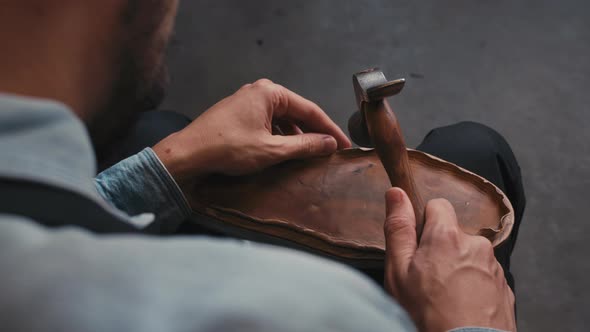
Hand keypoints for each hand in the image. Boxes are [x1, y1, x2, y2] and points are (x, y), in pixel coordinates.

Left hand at [153, 79, 350, 181]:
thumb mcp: (272, 150)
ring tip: (310, 156)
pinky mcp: (238, 114)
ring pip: (282, 120)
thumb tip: (330, 143)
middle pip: (296, 113)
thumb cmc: (228, 149)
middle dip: (313, 133)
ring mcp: (247, 102)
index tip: (345, 146)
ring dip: (296, 137)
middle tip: (331, 152)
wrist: (187, 154)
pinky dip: (279, 138)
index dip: (330, 130)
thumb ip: (305, 146)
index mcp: (270, 92)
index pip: (310, 110)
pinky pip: (268, 123)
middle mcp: (260, 91)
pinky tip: (285, 153)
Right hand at [383, 188, 515, 331]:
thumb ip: (398, 228)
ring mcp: (494, 267)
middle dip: (442, 250)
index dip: (425, 222)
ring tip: (445, 297)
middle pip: (454, 234)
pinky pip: (484, 277)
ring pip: (470, 256)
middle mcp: (476, 245)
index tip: (418, 245)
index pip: (438, 205)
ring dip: (459, 269)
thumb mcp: (398, 271)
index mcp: (447, 236)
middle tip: (428, 278)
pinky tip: (461, 306)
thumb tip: (396, 193)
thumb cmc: (428, 314)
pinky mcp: (505, 289)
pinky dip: (474, 287)